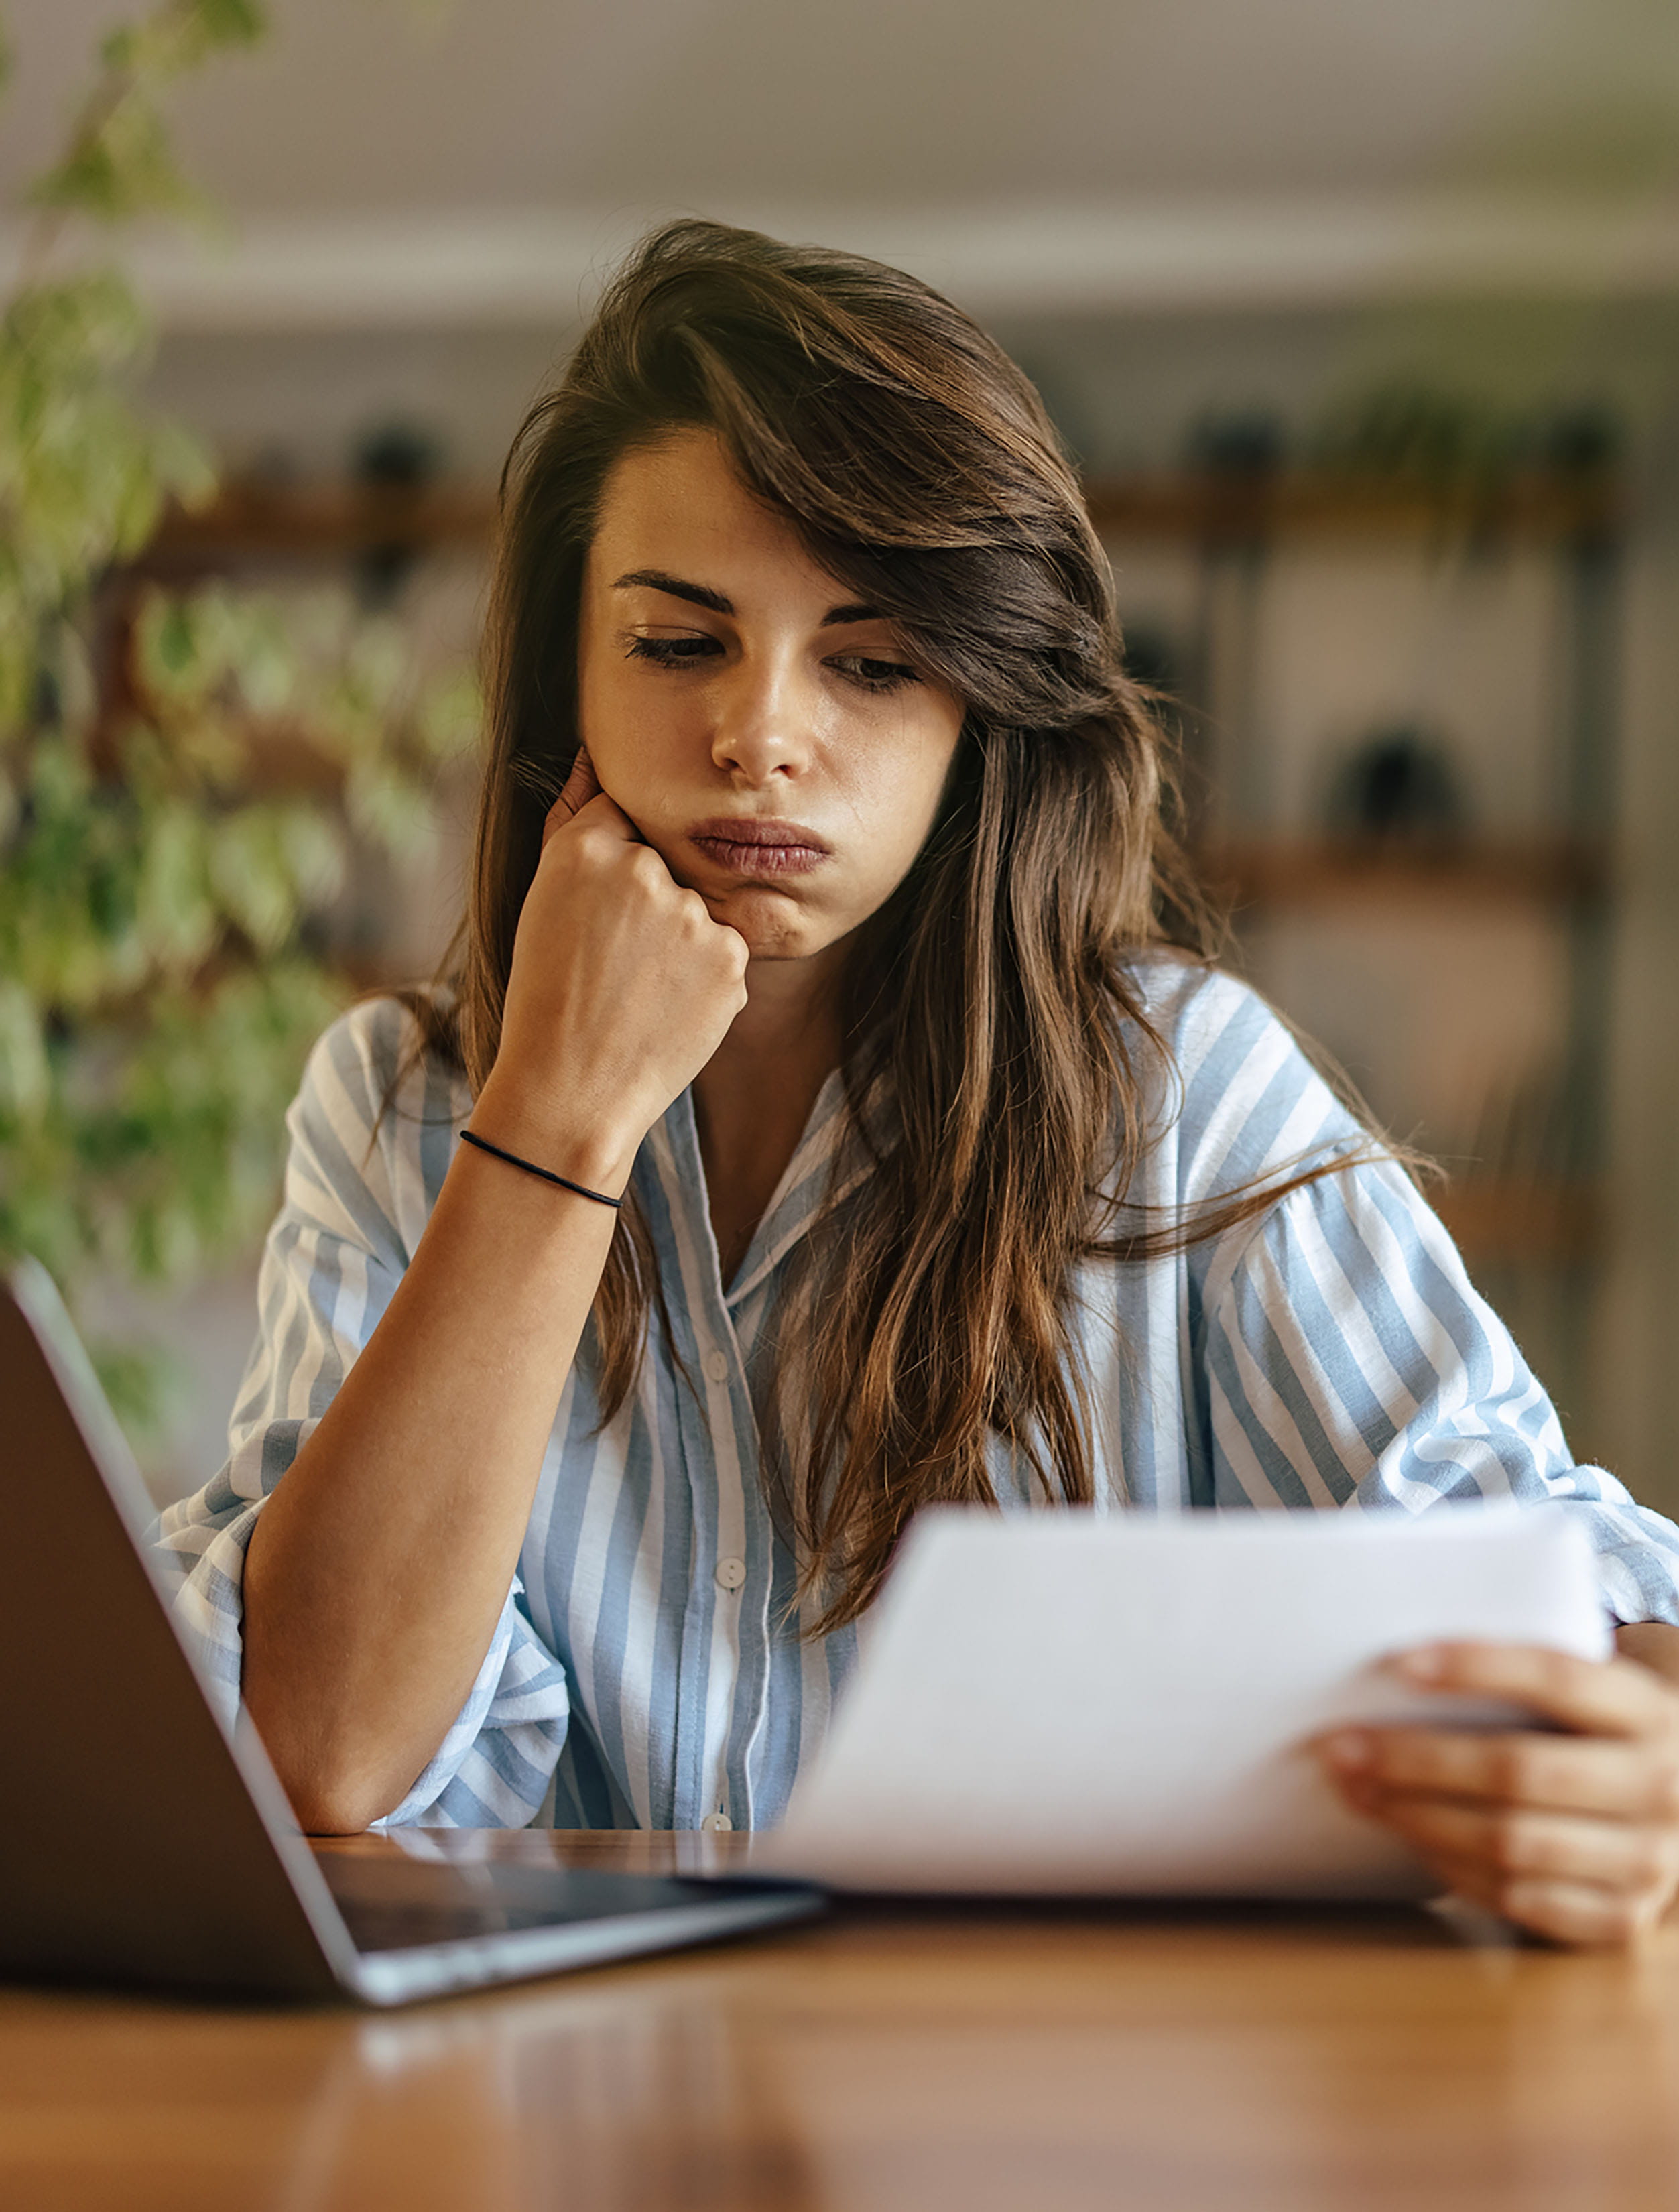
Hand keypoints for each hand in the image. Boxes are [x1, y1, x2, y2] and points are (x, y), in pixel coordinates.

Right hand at [475, 746, 748, 1187]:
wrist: (571, 1091)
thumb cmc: (546, 998)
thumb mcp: (543, 902)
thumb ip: (573, 822)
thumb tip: (588, 759)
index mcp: (584, 849)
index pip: (622, 818)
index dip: (614, 869)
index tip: (603, 914)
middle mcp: (641, 870)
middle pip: (665, 867)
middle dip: (648, 909)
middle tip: (614, 969)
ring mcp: (691, 914)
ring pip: (698, 910)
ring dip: (680, 944)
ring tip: (637, 993)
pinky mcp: (730, 958)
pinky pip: (726, 952)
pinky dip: (705, 979)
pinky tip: (667, 1010)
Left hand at [1317, 1641, 1678, 1945]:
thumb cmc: (1604, 1740)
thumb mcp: (1594, 1699)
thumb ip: (1527, 1683)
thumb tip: (1399, 1668)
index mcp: (1647, 1711)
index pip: (1557, 1677)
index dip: (1477, 1667)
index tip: (1400, 1663)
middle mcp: (1661, 1786)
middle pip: (1517, 1770)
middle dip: (1416, 1759)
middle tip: (1342, 1745)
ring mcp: (1649, 1862)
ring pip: (1509, 1842)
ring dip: (1417, 1818)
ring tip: (1358, 1792)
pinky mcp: (1623, 1921)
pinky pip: (1520, 1901)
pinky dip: (1455, 1872)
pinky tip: (1412, 1842)